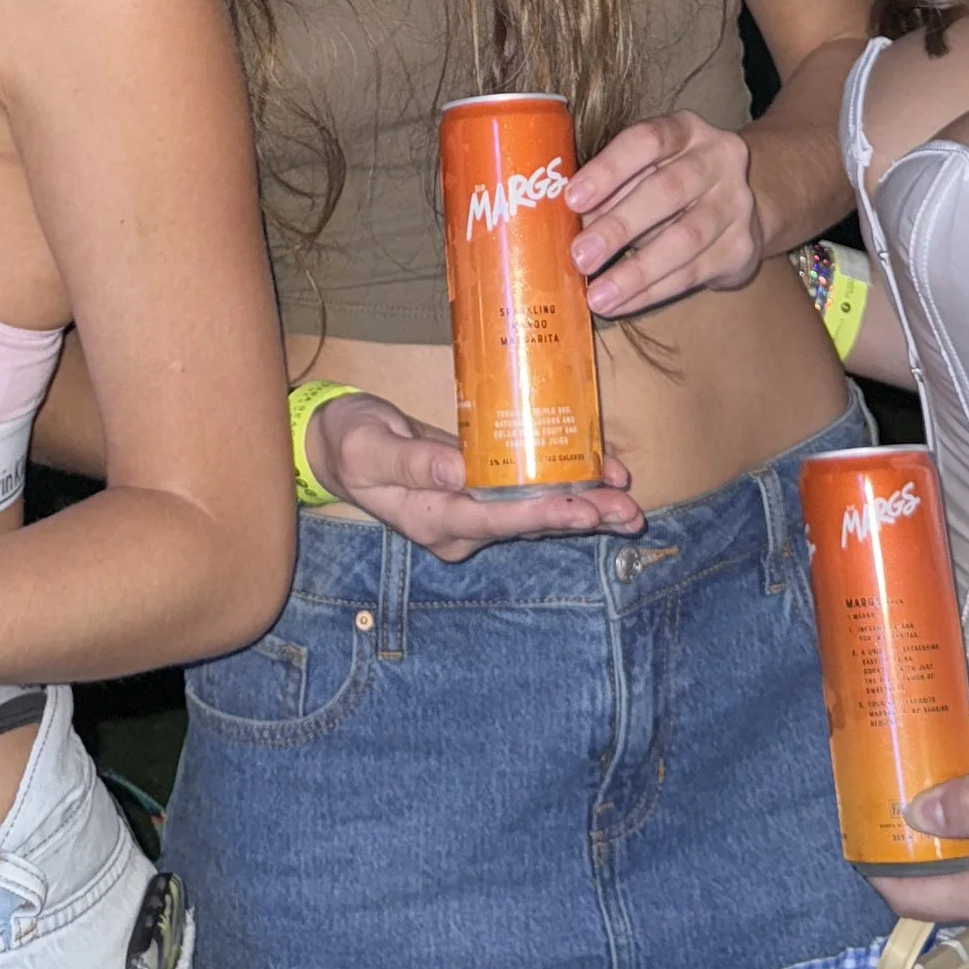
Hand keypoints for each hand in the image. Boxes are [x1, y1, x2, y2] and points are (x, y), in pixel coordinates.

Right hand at [308, 393, 642, 563]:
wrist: (338, 447)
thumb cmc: (349, 441)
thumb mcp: (369, 447)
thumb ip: (411, 462)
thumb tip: (458, 474)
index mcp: (430, 518)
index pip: (493, 519)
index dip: (541, 513)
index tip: (583, 509)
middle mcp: (458, 527)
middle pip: (527, 524)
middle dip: (581, 518)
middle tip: (629, 513)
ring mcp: (471, 515)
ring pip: (536, 514)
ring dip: (585, 509)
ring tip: (630, 506)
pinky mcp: (481, 495)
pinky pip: (529, 497)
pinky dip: (567, 489)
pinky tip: (601, 480)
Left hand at [565, 112, 763, 316]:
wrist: (740, 206)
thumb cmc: (671, 185)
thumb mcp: (644, 173)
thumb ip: (610, 190)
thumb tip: (562, 225)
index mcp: (685, 130)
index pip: (647, 140)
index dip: (608, 169)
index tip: (571, 199)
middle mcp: (719, 158)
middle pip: (668, 190)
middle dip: (618, 226)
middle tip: (579, 256)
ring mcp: (737, 203)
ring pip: (684, 239)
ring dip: (636, 271)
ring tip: (598, 295)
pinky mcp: (742, 246)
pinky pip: (693, 272)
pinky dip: (652, 291)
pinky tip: (621, 303)